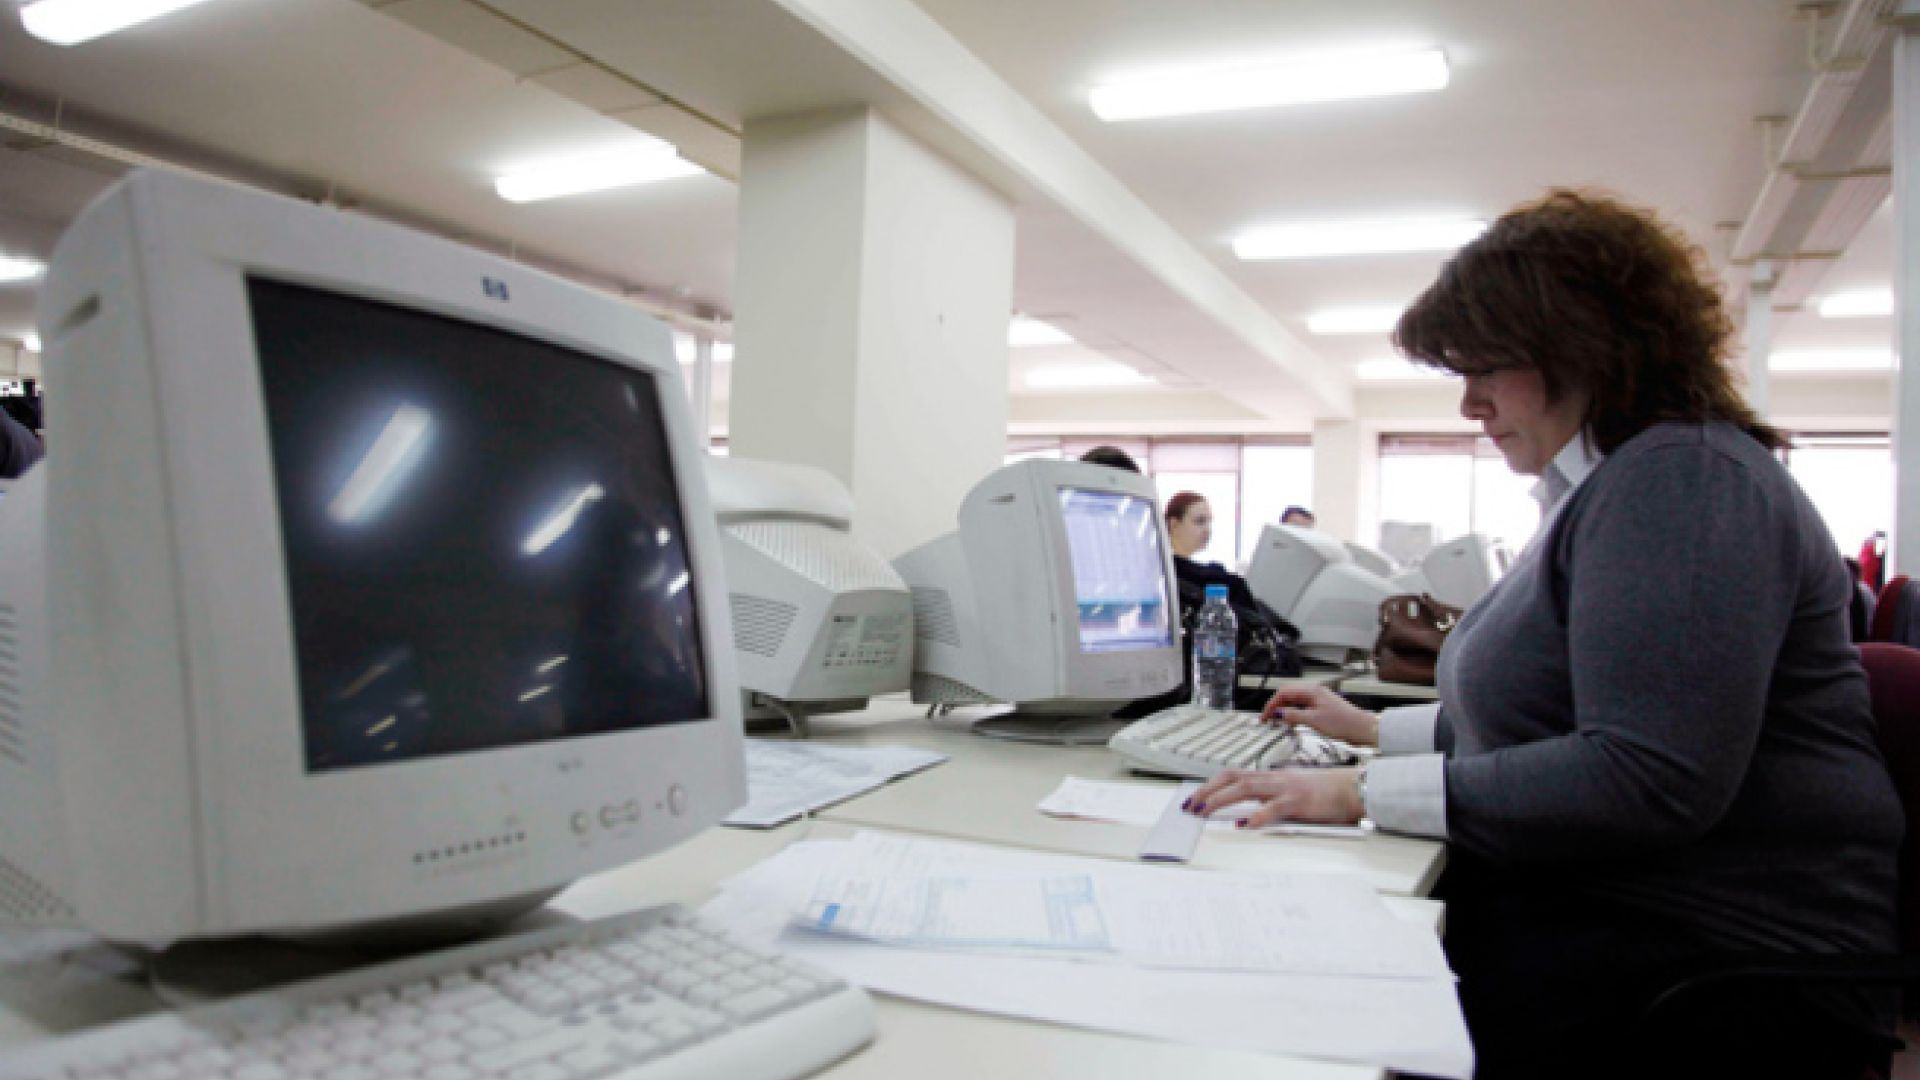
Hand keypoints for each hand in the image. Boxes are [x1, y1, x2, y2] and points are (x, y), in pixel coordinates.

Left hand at [1184, 766, 1363, 827]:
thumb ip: (1270, 800)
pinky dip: (1256, 816)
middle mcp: (1274, 779)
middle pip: (1232, 778)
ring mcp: (1285, 788)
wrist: (1353, 788)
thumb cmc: (1326, 793)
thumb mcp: (1291, 792)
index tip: (1196, 797)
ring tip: (1204, 810)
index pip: (1233, 775)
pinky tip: (1243, 824)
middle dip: (1207, 790)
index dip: (1211, 784)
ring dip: (1221, 799)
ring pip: (1245, 788)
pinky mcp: (1298, 802)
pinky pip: (1273, 808)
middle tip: (1190, 805)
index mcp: (1271, 777)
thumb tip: (1248, 813)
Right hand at [1261, 684, 1378, 746]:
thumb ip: (1294, 716)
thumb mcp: (1314, 720)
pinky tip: (1293, 723)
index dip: (1272, 704)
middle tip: (1268, 719)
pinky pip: (1303, 709)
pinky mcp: (1323, 709)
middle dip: (1277, 707)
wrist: (1362, 729)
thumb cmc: (1344, 723)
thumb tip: (1279, 713)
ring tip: (1278, 722)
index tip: (1265, 716)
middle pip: (1289, 696)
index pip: (1284, 693)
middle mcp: (1315, 693)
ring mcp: (1319, 701)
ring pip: (1296, 703)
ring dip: (1286, 711)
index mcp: (1312, 691)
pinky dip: (1295, 715)